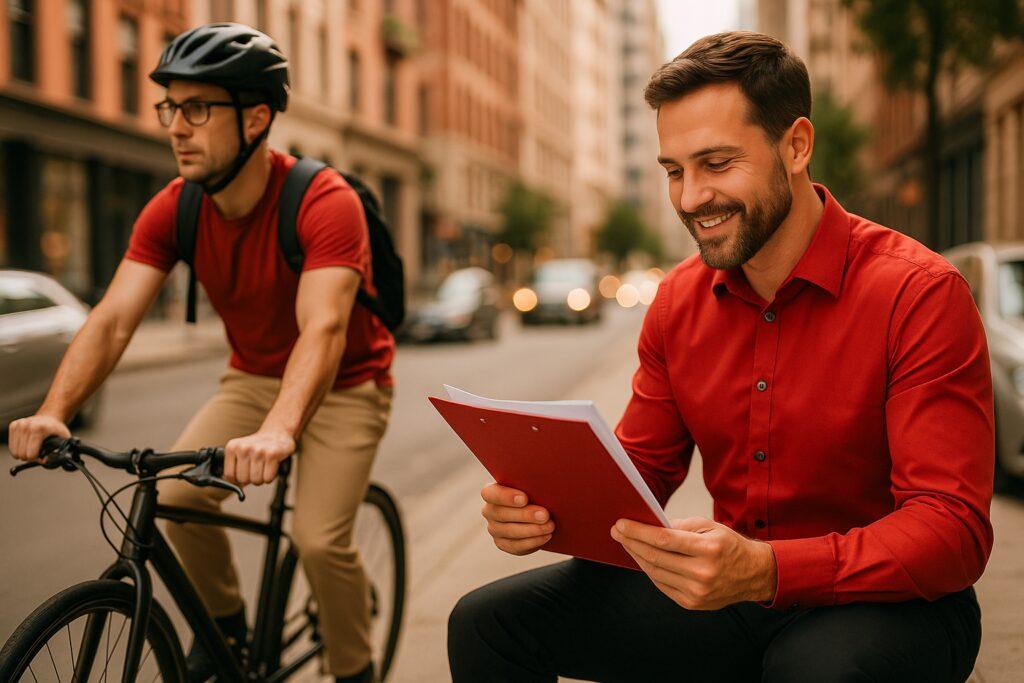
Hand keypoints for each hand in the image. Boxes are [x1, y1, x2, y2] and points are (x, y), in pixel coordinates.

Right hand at [8, 414, 70, 461]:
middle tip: (37, 453)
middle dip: (30, 457)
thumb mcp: (63, 441)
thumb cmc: (57, 431)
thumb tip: (43, 461)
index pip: (31, 454)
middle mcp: (26, 426)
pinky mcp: (13, 425)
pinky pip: (11, 446)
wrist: (51, 417)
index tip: (43, 456)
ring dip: (23, 454)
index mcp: (39, 429)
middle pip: (21, 454)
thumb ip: (56, 453)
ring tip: (32, 449)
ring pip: (14, 451)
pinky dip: (18, 448)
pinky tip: (26, 444)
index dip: (37, 459)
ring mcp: (19, 425)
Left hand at [223, 429, 294, 485]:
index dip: (238, 477)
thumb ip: (232, 466)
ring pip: (256, 481)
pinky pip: (268, 479)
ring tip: (264, 466)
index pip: (229, 475)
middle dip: (251, 478)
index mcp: (232, 447)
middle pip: (242, 479)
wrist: (277, 432)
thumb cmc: (258, 446)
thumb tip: (231, 485)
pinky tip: (271, 466)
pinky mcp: (272, 455)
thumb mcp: (240, 450)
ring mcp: (258, 451)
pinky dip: (271, 476)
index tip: (245, 470)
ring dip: (261, 478)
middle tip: (256, 467)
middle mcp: (244, 448)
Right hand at [480, 483, 554, 555]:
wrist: (538, 511)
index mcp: (492, 492)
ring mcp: (495, 529)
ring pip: (510, 531)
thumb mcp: (531, 485)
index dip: (505, 497)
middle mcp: (489, 511)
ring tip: (550, 526)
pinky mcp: (503, 544)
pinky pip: (515, 546)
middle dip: (525, 515)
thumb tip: (546, 474)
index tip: (524, 498)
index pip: (490, 494)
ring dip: (532, 530)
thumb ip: (532, 482)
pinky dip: (532, 542)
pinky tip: (546, 536)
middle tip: (544, 515)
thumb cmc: (534, 492)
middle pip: (502, 514)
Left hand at [611, 516, 776, 609]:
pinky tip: (641, 558)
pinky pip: (662, 585)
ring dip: (636, 556)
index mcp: (709, 550)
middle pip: (655, 557)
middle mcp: (703, 573)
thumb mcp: (710, 526)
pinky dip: (649, 570)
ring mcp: (697, 592)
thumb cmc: (729, 545)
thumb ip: (680, 525)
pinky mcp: (692, 603)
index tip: (621, 524)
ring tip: (626, 543)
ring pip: (655, 572)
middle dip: (631, 542)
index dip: (638, 531)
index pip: (664, 539)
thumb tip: (650, 524)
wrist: (753, 574)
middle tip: (617, 531)